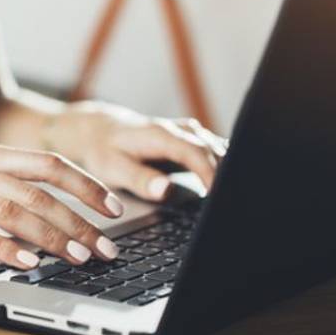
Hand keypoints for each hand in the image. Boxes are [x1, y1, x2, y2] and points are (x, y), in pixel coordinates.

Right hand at [0, 143, 126, 268]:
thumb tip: (39, 213)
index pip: (47, 164)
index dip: (86, 185)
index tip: (114, 209)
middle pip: (39, 191)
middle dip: (80, 220)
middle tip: (107, 246)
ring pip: (13, 210)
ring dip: (52, 236)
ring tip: (78, 258)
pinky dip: (4, 248)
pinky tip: (26, 262)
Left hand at [41, 102, 226, 201]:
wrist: (99, 130)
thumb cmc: (104, 150)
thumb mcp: (114, 168)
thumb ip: (140, 179)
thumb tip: (165, 190)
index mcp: (161, 135)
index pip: (196, 153)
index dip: (211, 174)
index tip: (220, 197)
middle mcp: (179, 130)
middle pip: (214, 150)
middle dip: (229, 175)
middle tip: (236, 204)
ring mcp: (187, 133)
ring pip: (218, 149)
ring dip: (230, 170)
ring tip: (236, 198)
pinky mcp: (190, 140)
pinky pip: (214, 151)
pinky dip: (224, 166)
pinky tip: (229, 186)